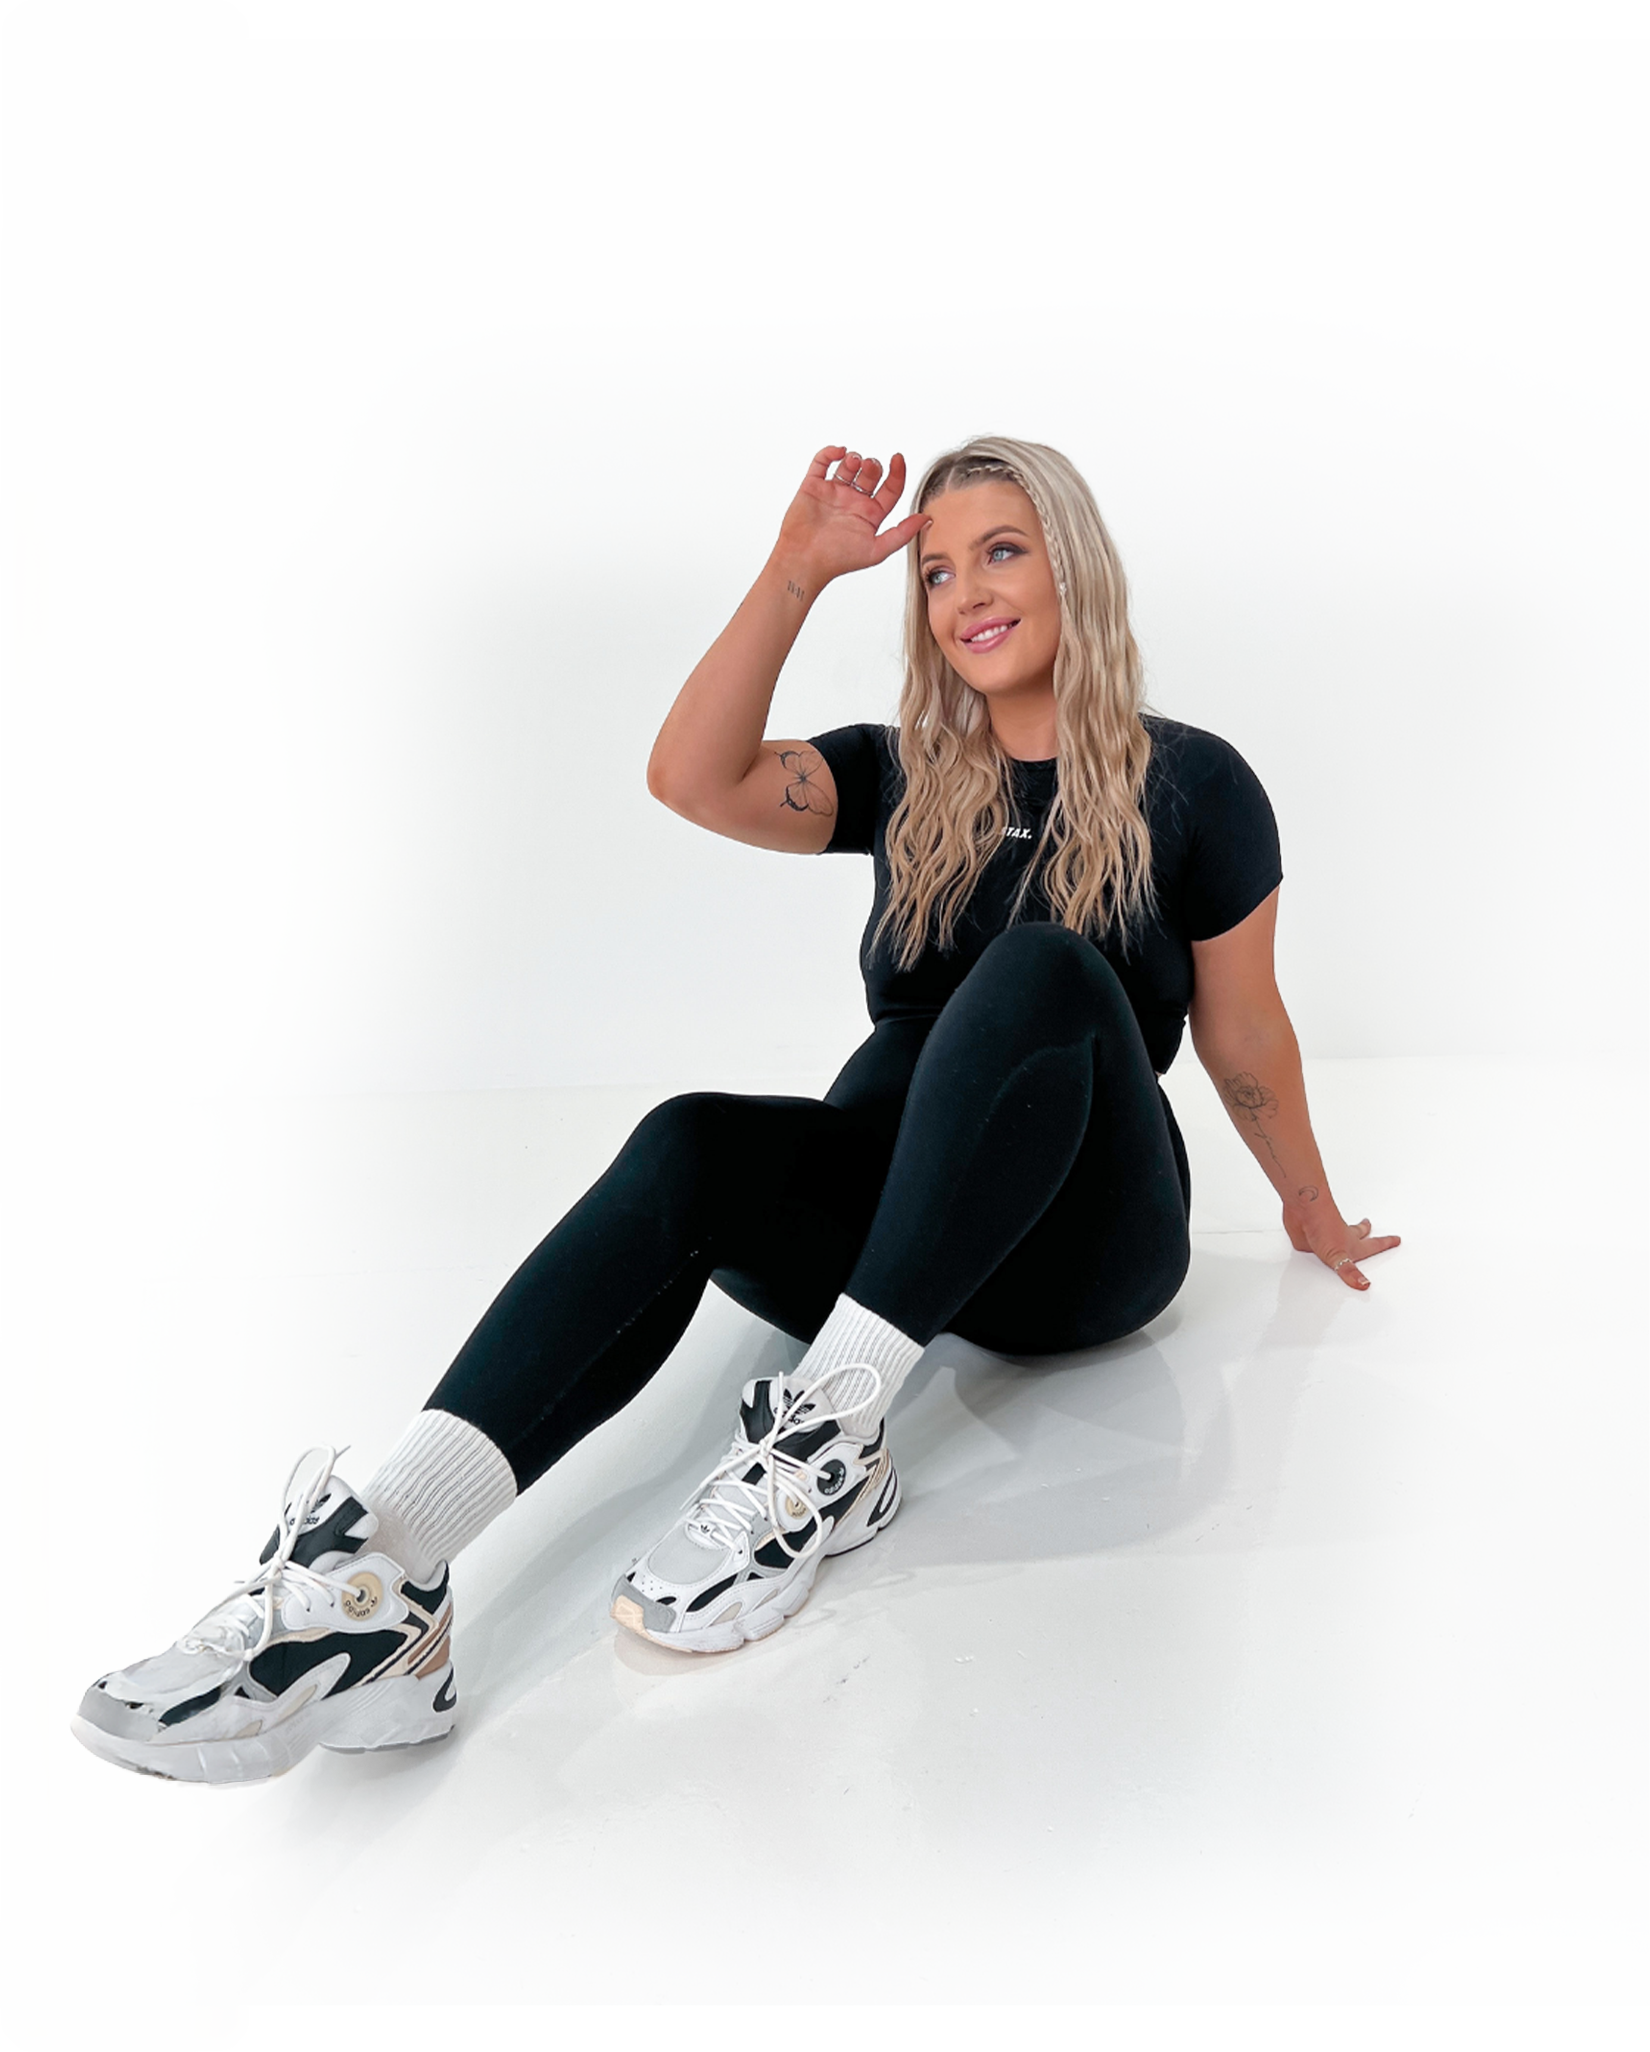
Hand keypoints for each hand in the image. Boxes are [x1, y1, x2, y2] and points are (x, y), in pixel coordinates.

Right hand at [771, 445, 930, 589]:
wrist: (804, 561)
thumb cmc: (837, 560)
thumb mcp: (877, 550)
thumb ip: (903, 533)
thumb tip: (927, 519)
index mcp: (870, 515)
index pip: (890, 489)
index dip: (896, 472)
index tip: (898, 459)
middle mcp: (853, 502)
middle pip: (871, 474)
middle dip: (873, 466)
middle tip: (869, 467)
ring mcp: (833, 493)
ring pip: (849, 465)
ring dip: (855, 458)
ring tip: (853, 464)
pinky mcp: (813, 486)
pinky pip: (822, 462)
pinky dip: (830, 452)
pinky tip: (838, 452)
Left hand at [1281, 1203, 1401, 1291]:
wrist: (1303, 1209)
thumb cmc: (1323, 1225)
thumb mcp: (1339, 1255)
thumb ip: (1350, 1272)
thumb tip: (1364, 1284)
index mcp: (1352, 1244)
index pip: (1373, 1245)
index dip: (1385, 1244)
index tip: (1397, 1239)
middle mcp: (1340, 1238)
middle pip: (1357, 1234)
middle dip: (1366, 1232)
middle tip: (1370, 1226)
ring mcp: (1324, 1236)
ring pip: (1337, 1236)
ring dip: (1343, 1233)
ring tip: (1347, 1231)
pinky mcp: (1307, 1237)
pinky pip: (1313, 1243)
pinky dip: (1314, 1243)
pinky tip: (1311, 1245)